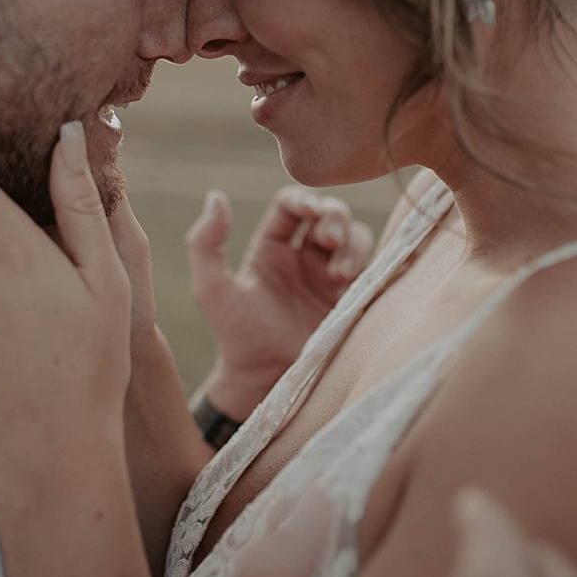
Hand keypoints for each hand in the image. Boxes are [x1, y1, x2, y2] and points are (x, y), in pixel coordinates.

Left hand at [191, 187, 375, 417]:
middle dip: (334, 217)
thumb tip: (216, 197)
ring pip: (355, 236)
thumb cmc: (237, 336)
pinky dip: (366, 264)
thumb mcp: (212, 289)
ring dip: (352, 243)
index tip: (309, 209)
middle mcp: (304, 256)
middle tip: (328, 239)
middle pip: (330, 213)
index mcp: (272, 247)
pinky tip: (350, 280)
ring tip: (340, 271)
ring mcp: (330, 276)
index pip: (292, 204)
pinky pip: (371, 267)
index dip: (304, 198)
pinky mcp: (351, 296)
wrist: (267, 380)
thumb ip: (205, 244)